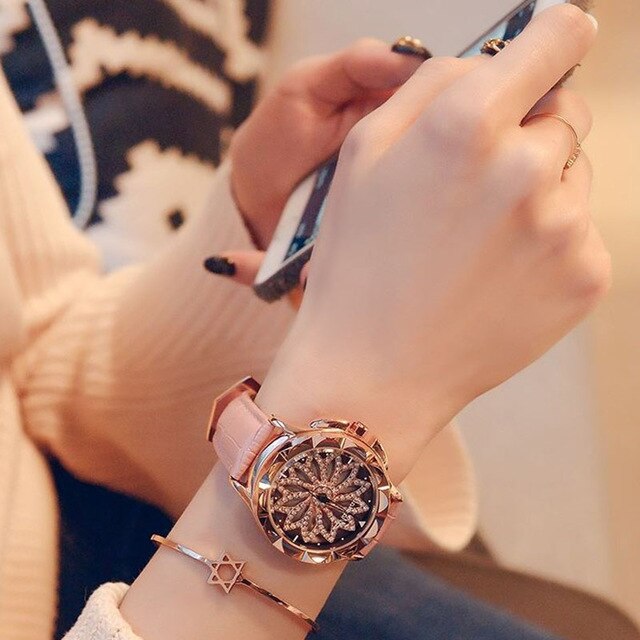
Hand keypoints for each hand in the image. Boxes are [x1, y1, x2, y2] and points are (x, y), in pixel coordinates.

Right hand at [257, 5, 608, 481]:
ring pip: (571, 175)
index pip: (559, 35)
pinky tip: (495, 276)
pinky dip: (544, 244)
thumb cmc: (357, 263)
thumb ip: (430, 86)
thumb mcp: (362, 155)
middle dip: (525, 134)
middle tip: (472, 186)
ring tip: (475, 243)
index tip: (546, 51)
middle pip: (564, 113)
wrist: (373, 371)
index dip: (552, 38)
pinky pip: (577, 232)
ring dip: (535, 191)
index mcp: (467, 124)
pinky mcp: (586, 277)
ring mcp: (564, 226)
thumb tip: (492, 64)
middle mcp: (528, 166)